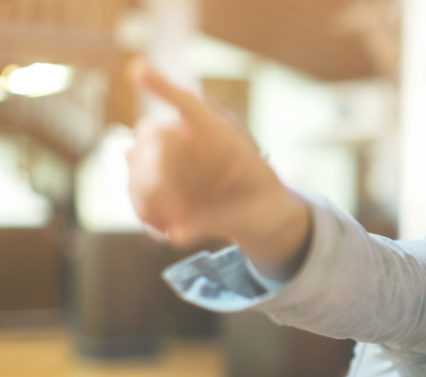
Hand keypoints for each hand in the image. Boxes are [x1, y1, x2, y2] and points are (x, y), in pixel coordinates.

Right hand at [125, 58, 310, 273]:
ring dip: (145, 197)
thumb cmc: (265, 202)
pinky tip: (163, 232)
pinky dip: (144, 211)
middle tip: (170, 216)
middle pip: (152, 136)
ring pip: (137, 162)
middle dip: (152, 175)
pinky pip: (136, 188)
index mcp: (221, 134)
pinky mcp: (160, 180)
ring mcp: (172, 157)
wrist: (264, 213)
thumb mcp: (254, 213)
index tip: (139, 69)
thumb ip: (217, 220)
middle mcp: (191, 138)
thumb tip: (175, 234)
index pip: (190, 104)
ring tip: (166, 229)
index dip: (164, 87)